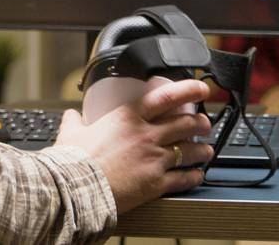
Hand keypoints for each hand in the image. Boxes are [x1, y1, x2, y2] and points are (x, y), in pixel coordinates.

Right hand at [54, 78, 214, 212]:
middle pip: (185, 124)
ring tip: (207, 151)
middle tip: (205, 123)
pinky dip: (194, 176)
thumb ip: (74, 122)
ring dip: (202, 150)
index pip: (165, 97)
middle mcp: (146, 136)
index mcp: (128, 118)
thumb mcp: (71, 134)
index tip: (200, 88)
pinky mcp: (156, 183)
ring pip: (190, 150)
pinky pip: (183, 178)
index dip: (187, 90)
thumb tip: (71, 116)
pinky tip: (197, 175)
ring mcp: (154, 159)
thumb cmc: (75, 162)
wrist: (79, 189)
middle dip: (200, 122)